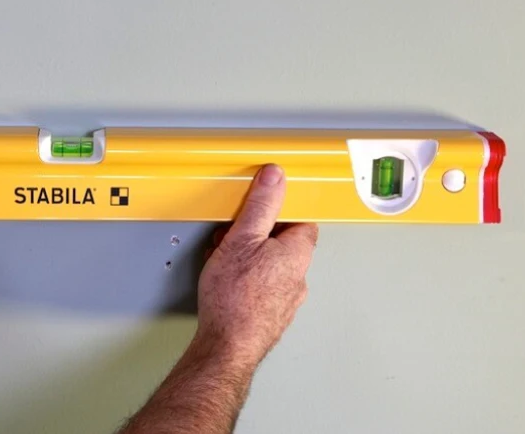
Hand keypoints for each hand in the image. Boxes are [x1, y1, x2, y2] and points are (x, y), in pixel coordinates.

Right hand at [196, 164, 317, 368]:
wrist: (227, 346)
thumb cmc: (235, 298)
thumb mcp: (242, 238)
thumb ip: (260, 205)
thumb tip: (275, 177)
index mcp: (298, 253)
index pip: (301, 220)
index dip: (278, 212)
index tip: (260, 208)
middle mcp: (298, 277)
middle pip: (283, 243)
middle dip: (256, 236)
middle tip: (233, 236)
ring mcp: (286, 300)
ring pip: (270, 267)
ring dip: (248, 260)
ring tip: (224, 261)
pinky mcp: (270, 316)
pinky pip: (261, 288)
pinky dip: (246, 281)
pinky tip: (226, 283)